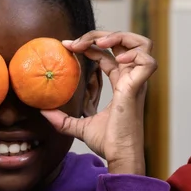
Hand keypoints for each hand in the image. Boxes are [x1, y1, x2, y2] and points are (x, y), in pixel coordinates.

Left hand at [41, 30, 156, 174]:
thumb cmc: (107, 143)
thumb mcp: (79, 127)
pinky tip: (115, 60)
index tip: (67, 46)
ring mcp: (136, 82)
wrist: (119, 155)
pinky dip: (134, 54)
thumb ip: (62, 119)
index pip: (107, 55)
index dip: (89, 45)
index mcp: (121, 84)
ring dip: (120, 37)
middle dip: (101, 35)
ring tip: (99, 44)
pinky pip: (148, 61)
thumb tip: (43, 111)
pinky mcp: (137, 88)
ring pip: (142, 44)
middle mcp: (130, 79)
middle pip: (124, 42)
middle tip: (78, 43)